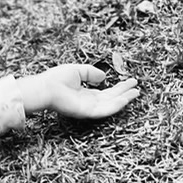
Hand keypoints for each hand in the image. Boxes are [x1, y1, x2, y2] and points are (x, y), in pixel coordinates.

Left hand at [19, 64, 140, 119]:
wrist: (45, 87)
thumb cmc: (56, 79)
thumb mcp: (78, 70)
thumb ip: (91, 73)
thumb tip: (104, 76)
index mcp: (86, 93)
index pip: (107, 92)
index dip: (120, 87)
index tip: (131, 81)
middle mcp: (88, 102)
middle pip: (111, 98)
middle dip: (125, 93)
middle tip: (137, 88)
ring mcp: (88, 108)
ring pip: (111, 105)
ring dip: (124, 99)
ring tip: (136, 93)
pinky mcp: (87, 112)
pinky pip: (105, 110)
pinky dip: (116, 105)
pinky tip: (125, 99)